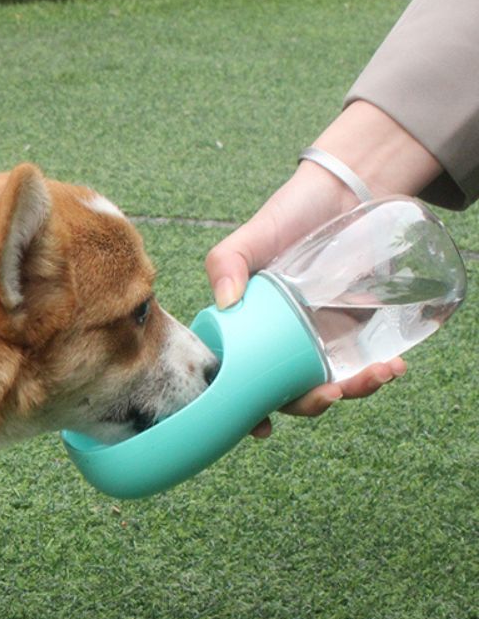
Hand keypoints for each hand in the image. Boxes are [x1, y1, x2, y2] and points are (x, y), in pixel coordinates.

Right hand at [205, 161, 404, 435]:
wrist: (345, 190)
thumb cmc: (289, 215)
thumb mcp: (250, 238)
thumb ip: (226, 262)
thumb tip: (226, 301)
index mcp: (246, 335)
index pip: (240, 382)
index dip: (246, 411)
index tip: (261, 427)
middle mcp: (278, 346)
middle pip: (288, 393)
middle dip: (310, 404)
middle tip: (330, 393)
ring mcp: (317, 342)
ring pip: (328, 383)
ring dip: (353, 390)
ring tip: (375, 376)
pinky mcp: (354, 332)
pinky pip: (362, 363)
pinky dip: (378, 372)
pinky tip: (392, 366)